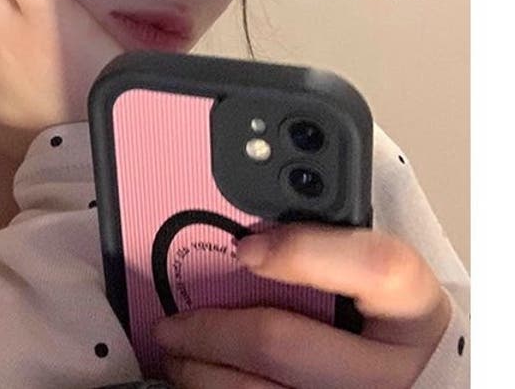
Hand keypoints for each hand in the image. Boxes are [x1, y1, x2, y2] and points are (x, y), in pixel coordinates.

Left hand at [152, 222, 451, 387]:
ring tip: (178, 357)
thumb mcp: (380, 285)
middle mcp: (398, 370)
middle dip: (209, 331)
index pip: (375, 267)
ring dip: (200, 373)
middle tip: (171, 324)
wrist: (426, 384)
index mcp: (413, 308)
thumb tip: (249, 224)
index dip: (303, 252)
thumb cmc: (391, 330)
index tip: (245, 248)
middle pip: (282, 343)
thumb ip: (330, 250)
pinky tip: (207, 383)